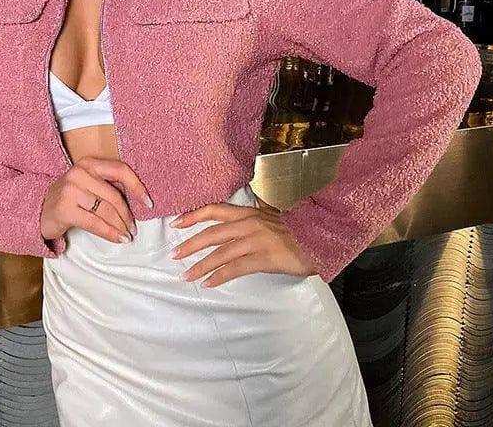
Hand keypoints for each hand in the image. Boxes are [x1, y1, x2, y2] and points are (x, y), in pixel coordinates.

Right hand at [40, 155, 152, 245]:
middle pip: (114, 195)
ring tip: (126, 235)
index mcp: (89, 163)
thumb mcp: (88, 184)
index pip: (120, 170)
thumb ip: (108, 185)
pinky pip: (94, 223)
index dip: (137, 186)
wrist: (39, 210)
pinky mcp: (64, 208)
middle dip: (127, 215)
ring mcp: (70, 190)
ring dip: (120, 226)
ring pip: (106, 211)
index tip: (148, 202)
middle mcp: (79, 172)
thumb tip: (138, 200)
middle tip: (133, 228)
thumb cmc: (70, 198)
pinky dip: (109, 233)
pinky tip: (117, 238)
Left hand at [169, 196, 318, 287]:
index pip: (214, 210)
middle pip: (212, 233)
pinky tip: (209, 283)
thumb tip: (234, 220)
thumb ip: (251, 218)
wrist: (318, 239)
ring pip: (220, 253)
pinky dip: (220, 276)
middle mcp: (248, 224)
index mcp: (248, 213)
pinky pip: (236, 268)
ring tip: (187, 275)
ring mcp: (255, 241)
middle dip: (190, 245)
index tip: (176, 223)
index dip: (193, 216)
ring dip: (201, 265)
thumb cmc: (294, 230)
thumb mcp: (269, 218)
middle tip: (174, 255)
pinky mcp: (263, 258)